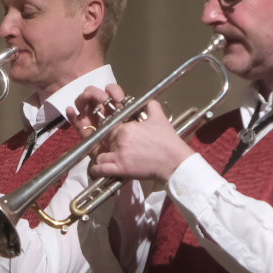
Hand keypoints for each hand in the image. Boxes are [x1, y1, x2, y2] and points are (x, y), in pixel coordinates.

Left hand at [72, 83, 195, 182]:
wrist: (175, 162)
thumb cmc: (168, 141)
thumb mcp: (160, 118)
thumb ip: (150, 106)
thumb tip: (146, 101)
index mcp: (126, 128)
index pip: (109, 128)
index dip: (112, 132)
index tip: (116, 137)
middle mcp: (120, 140)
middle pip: (104, 141)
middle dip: (108, 145)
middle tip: (117, 149)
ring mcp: (119, 155)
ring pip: (100, 155)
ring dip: (104, 157)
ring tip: (110, 160)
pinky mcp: (121, 169)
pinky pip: (100, 169)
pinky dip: (98, 170)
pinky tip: (100, 170)